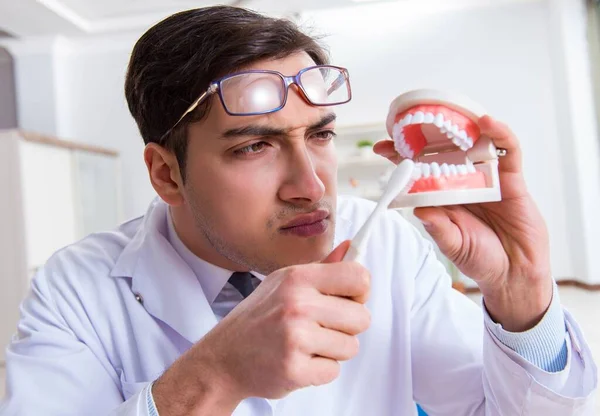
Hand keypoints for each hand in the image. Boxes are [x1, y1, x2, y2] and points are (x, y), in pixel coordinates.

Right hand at [153, 240, 370, 414]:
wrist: (224, 357)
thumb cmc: (259, 317)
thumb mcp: (284, 283)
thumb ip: (323, 268)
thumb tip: (351, 247)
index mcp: (298, 278)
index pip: (359, 277)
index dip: (360, 292)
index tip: (347, 300)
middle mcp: (297, 304)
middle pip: (362, 318)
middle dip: (347, 327)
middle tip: (320, 328)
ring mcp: (295, 337)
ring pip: (351, 347)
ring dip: (333, 351)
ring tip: (306, 345)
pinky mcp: (294, 369)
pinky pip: (333, 371)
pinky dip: (319, 370)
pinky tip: (298, 360)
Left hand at [373, 115, 552, 331]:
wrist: (515, 273)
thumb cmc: (481, 260)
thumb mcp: (454, 245)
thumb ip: (438, 228)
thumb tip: (418, 210)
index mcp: (442, 197)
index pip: (418, 172)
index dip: (400, 158)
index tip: (381, 147)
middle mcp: (462, 183)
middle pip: (442, 151)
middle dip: (425, 135)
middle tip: (409, 121)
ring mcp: (486, 179)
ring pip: (472, 144)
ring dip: (460, 126)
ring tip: (445, 113)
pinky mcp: (511, 179)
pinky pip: (507, 151)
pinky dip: (499, 134)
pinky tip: (487, 123)